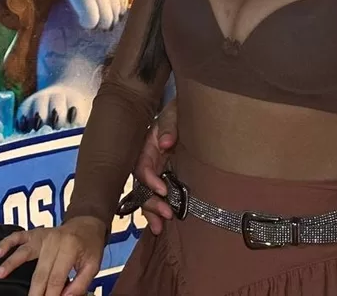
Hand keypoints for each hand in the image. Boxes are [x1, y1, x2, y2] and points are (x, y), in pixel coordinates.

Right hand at [0, 215, 108, 295]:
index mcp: (70, 248)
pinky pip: (19, 236)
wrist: (88, 224)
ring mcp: (43, 235)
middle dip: (34, 292)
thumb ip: (80, 284)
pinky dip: (7, 242)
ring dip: (11, 264)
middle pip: (40, 272)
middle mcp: (54, 240)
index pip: (56, 278)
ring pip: (25, 252)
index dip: (51, 295)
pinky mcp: (35, 233)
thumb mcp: (93, 265)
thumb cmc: (90, 246)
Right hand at [134, 98, 177, 234]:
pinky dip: (158, 210)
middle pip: (142, 186)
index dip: (149, 180)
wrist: (195, 108)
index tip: (162, 190)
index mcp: (147, 145)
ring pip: (147, 194)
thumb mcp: (176, 112)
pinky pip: (158, 195)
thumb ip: (171, 125)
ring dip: (152, 211)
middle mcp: (149, 160)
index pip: (141, 167)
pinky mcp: (167, 176)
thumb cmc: (182, 109)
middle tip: (166, 215)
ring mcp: (157, 169)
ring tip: (160, 227)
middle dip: (150, 203)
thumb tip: (166, 143)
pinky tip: (162, 225)